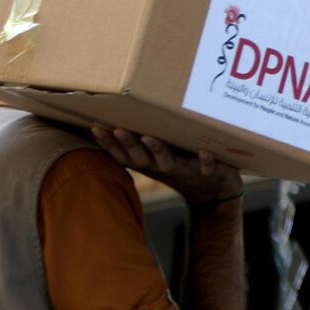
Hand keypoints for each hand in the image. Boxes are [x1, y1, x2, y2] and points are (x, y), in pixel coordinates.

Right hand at [91, 126, 243, 214]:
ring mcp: (185, 170)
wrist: (214, 192)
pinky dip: (205, 161)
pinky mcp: (209, 173)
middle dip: (129, 144)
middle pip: (141, 158)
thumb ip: (143, 141)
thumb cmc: (181, 166)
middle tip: (118, 129)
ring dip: (158, 150)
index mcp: (149, 162)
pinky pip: (207, 168)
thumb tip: (118, 118)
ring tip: (149, 137)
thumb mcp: (159, 155)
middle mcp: (163, 167)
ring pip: (168, 162)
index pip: (123, 154)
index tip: (95, 127)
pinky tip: (204, 151)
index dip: (109, 144)